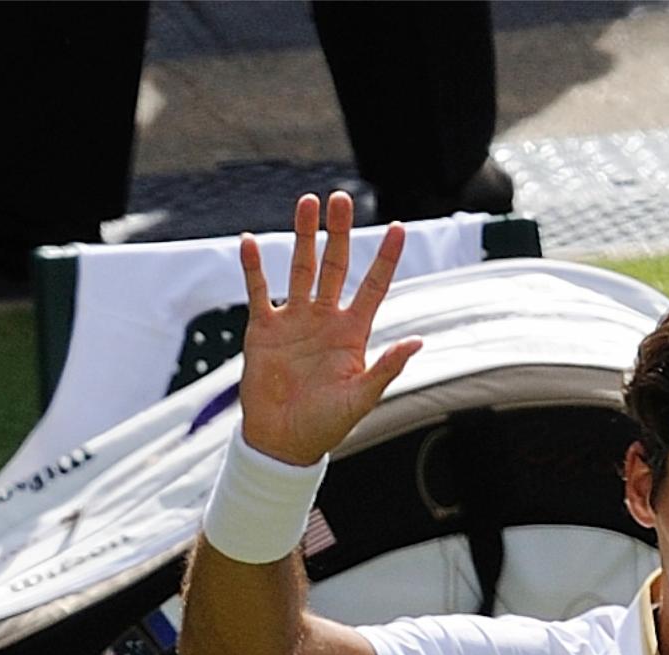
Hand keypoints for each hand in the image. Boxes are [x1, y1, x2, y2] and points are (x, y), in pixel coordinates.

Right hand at [236, 191, 422, 465]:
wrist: (284, 441)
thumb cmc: (326, 424)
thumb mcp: (361, 397)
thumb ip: (387, 368)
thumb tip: (418, 342)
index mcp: (353, 333)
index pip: (373, 286)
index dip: (385, 258)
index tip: (398, 228)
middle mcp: (325, 319)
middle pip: (334, 265)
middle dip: (338, 233)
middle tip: (340, 199)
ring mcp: (294, 321)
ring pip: (299, 268)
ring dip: (302, 236)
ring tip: (307, 203)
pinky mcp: (264, 330)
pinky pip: (258, 292)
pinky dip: (254, 267)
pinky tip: (250, 241)